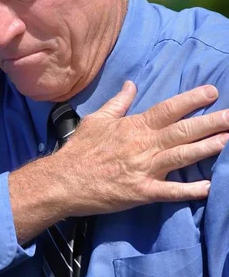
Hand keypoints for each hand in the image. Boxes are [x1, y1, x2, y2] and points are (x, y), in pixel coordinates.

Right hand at [57, 81, 228, 215]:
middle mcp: (144, 145)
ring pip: (182, 156)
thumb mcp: (97, 119)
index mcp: (135, 126)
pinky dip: (190, 190)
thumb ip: (118, 102)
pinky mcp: (142, 192)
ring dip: (208, 149)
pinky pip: (170, 191)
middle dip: (212, 122)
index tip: (213, 92)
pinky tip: (209, 187)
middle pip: (183, 131)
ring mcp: (145, 169)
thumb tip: (131, 84)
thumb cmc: (81, 149)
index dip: (192, 100)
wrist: (64, 180)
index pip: (169, 109)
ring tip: (228, 141)